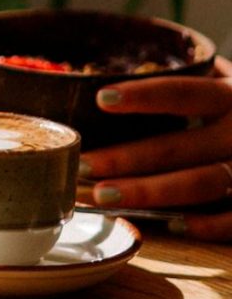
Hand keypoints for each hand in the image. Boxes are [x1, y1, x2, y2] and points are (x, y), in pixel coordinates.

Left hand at [81, 56, 231, 240]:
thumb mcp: (222, 84)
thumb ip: (187, 80)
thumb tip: (110, 73)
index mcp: (230, 96)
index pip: (184, 93)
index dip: (145, 96)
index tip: (102, 99)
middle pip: (180, 147)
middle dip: (126, 158)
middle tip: (83, 163)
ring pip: (201, 184)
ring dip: (149, 192)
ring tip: (102, 196)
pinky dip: (207, 225)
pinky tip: (170, 224)